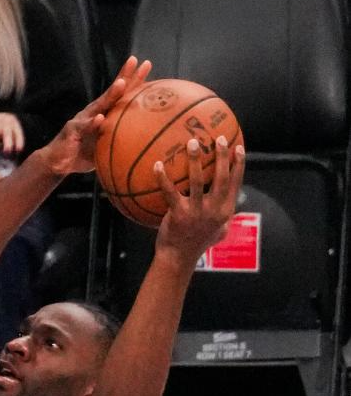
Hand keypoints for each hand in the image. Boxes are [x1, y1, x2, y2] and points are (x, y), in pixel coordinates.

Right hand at [39, 56, 151, 176]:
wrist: (57, 163)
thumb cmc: (83, 153)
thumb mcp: (105, 144)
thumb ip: (119, 137)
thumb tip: (144, 140)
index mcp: (103, 113)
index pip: (120, 95)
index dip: (133, 80)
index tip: (146, 65)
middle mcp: (94, 112)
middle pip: (112, 93)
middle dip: (124, 77)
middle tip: (136, 61)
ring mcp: (82, 120)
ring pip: (99, 105)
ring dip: (110, 94)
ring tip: (121, 84)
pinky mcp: (73, 132)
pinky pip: (84, 127)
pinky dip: (92, 123)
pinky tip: (99, 118)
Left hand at [154, 135, 245, 265]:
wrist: (179, 257)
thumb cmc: (198, 242)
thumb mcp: (219, 230)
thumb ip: (225, 215)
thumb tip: (233, 200)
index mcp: (225, 211)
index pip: (235, 183)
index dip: (238, 165)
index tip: (238, 147)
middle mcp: (213, 210)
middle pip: (220, 177)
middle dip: (222, 156)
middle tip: (219, 138)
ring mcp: (196, 212)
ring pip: (196, 180)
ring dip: (195, 160)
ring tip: (192, 143)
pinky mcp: (178, 214)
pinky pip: (169, 192)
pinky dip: (163, 178)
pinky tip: (157, 165)